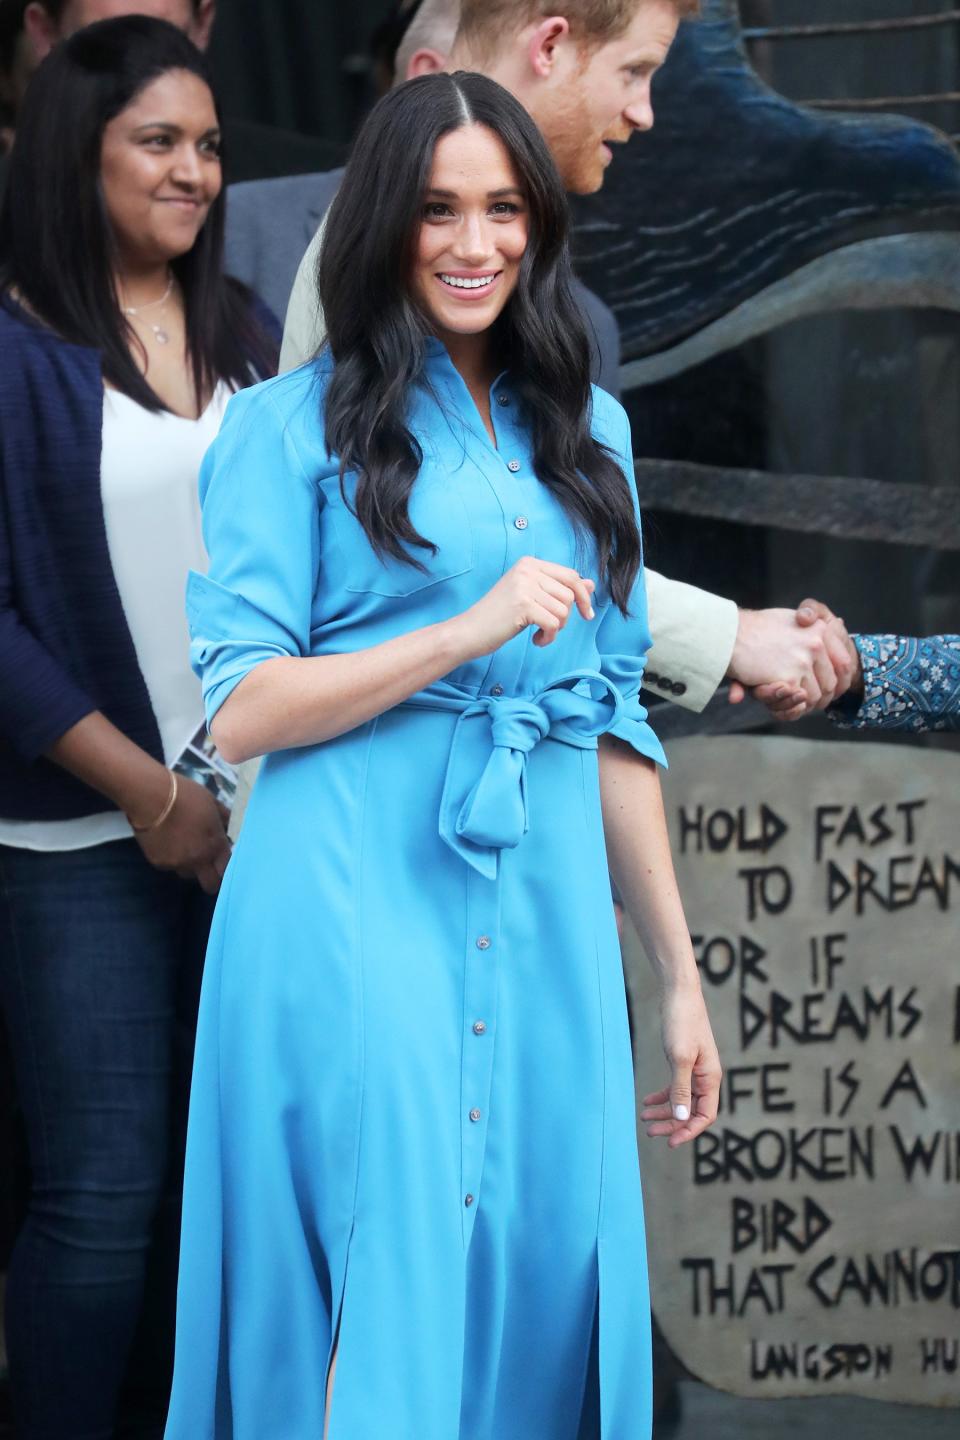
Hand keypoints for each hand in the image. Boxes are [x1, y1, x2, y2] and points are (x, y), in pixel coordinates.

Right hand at [135, 776, 231, 894]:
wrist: (150, 796)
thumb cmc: (185, 795)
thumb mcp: (212, 802)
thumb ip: (224, 818)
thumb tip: (231, 827)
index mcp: (215, 844)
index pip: (227, 868)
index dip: (225, 866)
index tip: (222, 861)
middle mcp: (198, 860)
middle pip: (210, 884)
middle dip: (211, 878)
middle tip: (206, 866)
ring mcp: (178, 863)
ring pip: (188, 874)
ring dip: (189, 866)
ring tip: (183, 847)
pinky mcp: (159, 864)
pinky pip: (170, 866)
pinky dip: (171, 859)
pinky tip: (167, 842)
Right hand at [453, 555, 595, 658]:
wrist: (469, 631)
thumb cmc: (499, 616)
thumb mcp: (532, 598)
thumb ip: (559, 588)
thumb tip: (591, 584)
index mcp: (529, 563)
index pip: (571, 575)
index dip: (583, 596)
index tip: (586, 614)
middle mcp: (527, 570)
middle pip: (570, 593)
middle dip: (567, 616)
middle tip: (551, 627)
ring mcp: (524, 586)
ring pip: (564, 610)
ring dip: (556, 628)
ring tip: (539, 633)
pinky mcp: (523, 605)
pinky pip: (554, 624)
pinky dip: (549, 637)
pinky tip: (536, 640)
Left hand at [641, 981, 721, 1148]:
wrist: (679, 992)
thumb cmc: (682, 1022)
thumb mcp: (679, 1058)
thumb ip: (681, 1089)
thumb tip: (683, 1119)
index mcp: (710, 1078)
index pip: (705, 1116)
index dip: (688, 1131)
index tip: (669, 1142)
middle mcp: (706, 1076)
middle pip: (692, 1111)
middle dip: (672, 1123)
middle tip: (649, 1131)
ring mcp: (695, 1068)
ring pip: (682, 1100)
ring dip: (665, 1111)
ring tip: (644, 1117)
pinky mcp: (684, 1060)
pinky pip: (676, 1086)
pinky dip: (663, 1095)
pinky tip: (647, 1100)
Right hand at [726, 605, 845, 714]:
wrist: (730, 633)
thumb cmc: (756, 627)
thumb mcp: (792, 619)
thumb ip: (814, 624)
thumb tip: (841, 623)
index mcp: (820, 628)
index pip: (844, 662)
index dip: (841, 680)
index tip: (834, 689)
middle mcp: (816, 643)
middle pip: (833, 683)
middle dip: (823, 697)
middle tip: (809, 701)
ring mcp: (803, 661)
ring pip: (816, 696)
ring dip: (806, 704)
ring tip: (792, 701)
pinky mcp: (789, 678)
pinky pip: (799, 702)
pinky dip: (791, 706)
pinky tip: (781, 701)